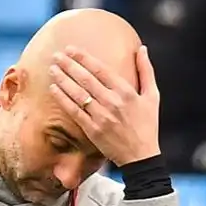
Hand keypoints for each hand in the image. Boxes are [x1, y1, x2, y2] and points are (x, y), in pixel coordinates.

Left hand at [49, 45, 160, 166]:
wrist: (141, 157)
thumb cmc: (148, 125)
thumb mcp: (153, 96)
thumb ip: (146, 71)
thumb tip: (142, 49)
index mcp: (126, 92)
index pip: (100, 69)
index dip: (83, 57)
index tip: (70, 49)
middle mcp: (112, 102)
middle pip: (85, 79)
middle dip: (69, 65)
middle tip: (56, 55)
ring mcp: (101, 117)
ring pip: (77, 93)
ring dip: (62, 79)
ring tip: (52, 69)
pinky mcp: (92, 130)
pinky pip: (74, 111)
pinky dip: (63, 99)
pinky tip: (53, 89)